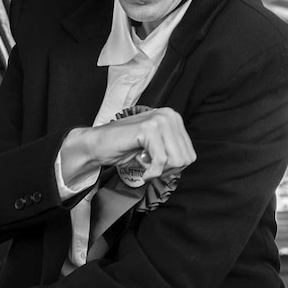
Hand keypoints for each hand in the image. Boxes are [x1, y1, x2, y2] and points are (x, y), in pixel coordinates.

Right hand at [61, 107, 195, 186]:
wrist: (97, 145)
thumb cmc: (123, 147)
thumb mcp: (155, 148)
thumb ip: (172, 152)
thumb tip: (185, 164)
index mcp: (173, 118)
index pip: (189, 154)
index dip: (174, 168)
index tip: (157, 168)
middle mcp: (169, 115)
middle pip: (185, 159)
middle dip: (168, 171)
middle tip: (151, 169)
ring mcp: (159, 120)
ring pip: (176, 160)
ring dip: (160, 171)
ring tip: (145, 165)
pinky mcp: (148, 128)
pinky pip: (161, 160)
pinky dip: (152, 172)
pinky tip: (143, 171)